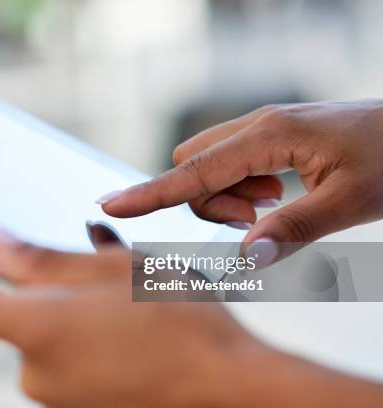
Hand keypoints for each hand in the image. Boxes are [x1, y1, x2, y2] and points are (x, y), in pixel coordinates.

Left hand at [0, 228, 382, 406]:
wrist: (228, 389)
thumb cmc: (178, 323)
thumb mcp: (109, 271)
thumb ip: (39, 259)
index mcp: (36, 330)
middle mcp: (36, 371)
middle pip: (9, 316)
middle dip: (35, 285)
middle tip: (80, 260)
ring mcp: (57, 396)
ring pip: (42, 334)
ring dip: (66, 306)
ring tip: (115, 290)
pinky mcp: (79, 405)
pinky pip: (63, 359)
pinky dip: (79, 332)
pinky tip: (120, 320)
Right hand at [98, 100, 382, 263]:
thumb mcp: (351, 202)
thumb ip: (292, 232)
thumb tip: (244, 260)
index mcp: (270, 135)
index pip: (193, 171)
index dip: (150, 192)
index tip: (110, 204)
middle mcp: (258, 126)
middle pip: (193, 165)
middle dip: (207, 200)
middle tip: (255, 220)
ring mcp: (264, 129)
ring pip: (210, 165)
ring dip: (227, 197)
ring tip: (274, 208)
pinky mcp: (272, 137)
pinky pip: (232, 163)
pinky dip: (241, 188)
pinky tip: (278, 196)